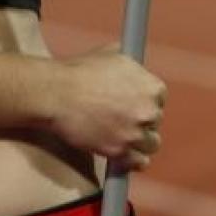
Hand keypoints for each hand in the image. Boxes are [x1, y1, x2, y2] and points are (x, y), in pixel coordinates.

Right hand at [52, 44, 166, 171]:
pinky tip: (123, 151)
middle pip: (155, 120)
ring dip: (139, 140)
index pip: (159, 96)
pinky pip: (140, 162)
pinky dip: (133, 159)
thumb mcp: (110, 54)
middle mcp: (148, 110)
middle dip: (141, 118)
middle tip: (122, 117)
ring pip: (151, 143)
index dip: (145, 99)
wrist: (56, 93)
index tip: (134, 102)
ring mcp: (135, 133)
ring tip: (123, 135)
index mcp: (150, 86)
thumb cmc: (79, 71)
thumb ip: (130, 66)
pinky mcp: (121, 152)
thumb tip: (136, 68)